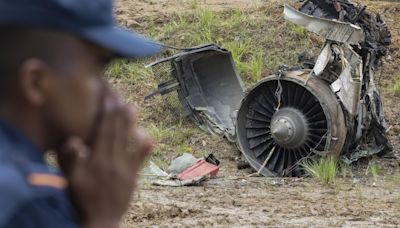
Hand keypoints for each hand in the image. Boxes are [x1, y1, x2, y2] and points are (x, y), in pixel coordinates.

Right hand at [58, 94, 152, 227]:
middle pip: (117, 131)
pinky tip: (150, 138)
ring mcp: (126, 169)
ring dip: (132, 123)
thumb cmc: (82, 200)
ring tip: (133, 107)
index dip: (107, 112)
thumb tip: (74, 140)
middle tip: (120, 95)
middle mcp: (114, 160)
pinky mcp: (133, 177)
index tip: (108, 97)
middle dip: (118, 111)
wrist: (101, 221)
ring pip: (129, 140)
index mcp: (98, 159)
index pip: (104, 129)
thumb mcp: (71, 181)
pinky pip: (140, 160)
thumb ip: (71, 160)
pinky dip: (145, 148)